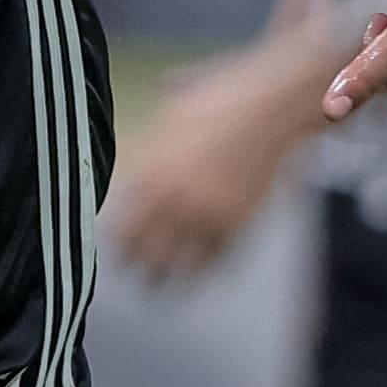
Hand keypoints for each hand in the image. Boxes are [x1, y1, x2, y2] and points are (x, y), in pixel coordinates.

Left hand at [107, 57, 308, 278]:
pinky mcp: (237, 227)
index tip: (116, 246)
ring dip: (165, 279)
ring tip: (159, 286)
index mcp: (151, 171)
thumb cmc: (222, 100)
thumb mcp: (173, 111)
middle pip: (141, 251)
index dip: (116, 239)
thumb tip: (137, 143)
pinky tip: (196, 276)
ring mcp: (205, 217)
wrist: (271, 110)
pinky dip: (202, 273)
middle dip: (134, 264)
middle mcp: (173, 200)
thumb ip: (153, 138)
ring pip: (175, 268)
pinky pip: (212, 264)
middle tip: (131, 270)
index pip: (120, 223)